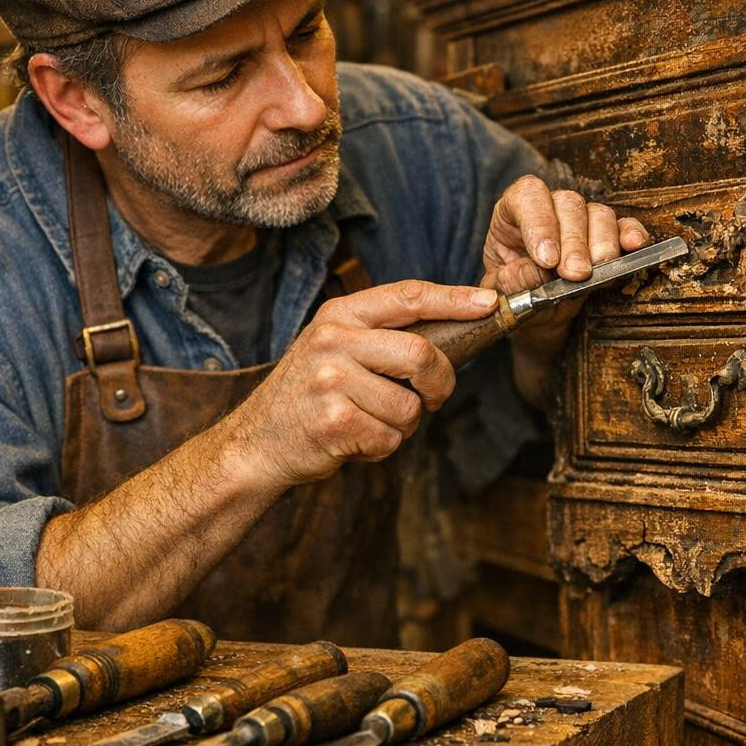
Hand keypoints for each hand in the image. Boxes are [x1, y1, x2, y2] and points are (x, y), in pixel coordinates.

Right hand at [222, 280, 499, 488]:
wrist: (257, 442)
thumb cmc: (310, 397)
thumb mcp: (335, 348)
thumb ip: (381, 336)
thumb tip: (453, 331)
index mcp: (339, 315)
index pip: (408, 297)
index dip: (454, 300)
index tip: (488, 303)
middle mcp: (333, 340)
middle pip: (422, 355)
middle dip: (439, 384)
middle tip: (432, 399)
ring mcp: (330, 380)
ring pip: (410, 406)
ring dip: (402, 426)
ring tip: (369, 422)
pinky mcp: (334, 421)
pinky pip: (390, 438)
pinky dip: (381, 448)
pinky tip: (353, 441)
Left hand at [482, 175, 649, 353]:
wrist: (535, 313)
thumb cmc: (513, 293)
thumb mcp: (500, 290)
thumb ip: (512, 279)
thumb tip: (539, 271)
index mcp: (514, 213)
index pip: (527, 197)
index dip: (539, 223)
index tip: (546, 259)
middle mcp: (551, 208)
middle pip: (568, 205)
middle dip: (574, 242)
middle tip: (575, 273)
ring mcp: (582, 219)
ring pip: (598, 214)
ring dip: (602, 244)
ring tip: (598, 270)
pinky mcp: (609, 235)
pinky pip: (624, 226)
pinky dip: (631, 234)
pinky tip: (633, 246)